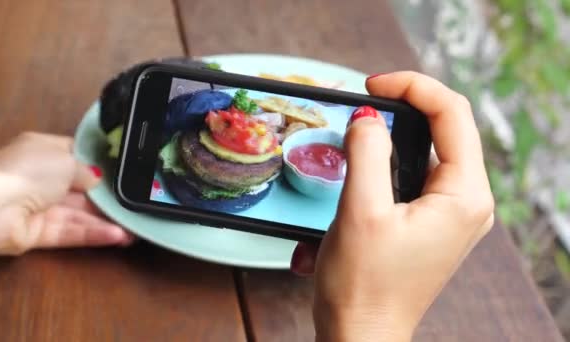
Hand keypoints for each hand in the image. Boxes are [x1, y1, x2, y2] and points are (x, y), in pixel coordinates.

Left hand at [0, 132, 132, 259]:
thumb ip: (86, 171)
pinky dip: (93, 234)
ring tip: (133, 228)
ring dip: (105, 221)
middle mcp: (40, 178)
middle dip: (106, 197)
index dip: (99, 163)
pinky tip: (118, 237)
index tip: (125, 171)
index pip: (75, 155)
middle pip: (80, 189)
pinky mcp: (38, 233)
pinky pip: (70, 232)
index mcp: (42, 151)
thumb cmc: (29, 172)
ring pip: (78, 214)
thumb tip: (97, 179)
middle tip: (135, 204)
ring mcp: (39, 207)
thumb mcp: (65, 160)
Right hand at [290, 72, 494, 340]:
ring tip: (366, 123)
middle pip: (448, 126)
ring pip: (433, 147)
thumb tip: (367, 118)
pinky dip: (396, 155)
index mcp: (464, 196)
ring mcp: (453, 212)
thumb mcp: (360, 210)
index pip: (452, 114)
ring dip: (400, 129)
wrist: (362, 332)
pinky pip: (422, 171)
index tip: (373, 84)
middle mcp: (468, 202)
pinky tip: (371, 157)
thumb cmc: (364, 285)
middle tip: (368, 98)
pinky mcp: (434, 220)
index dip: (413, 87)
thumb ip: (366, 153)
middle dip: (408, 104)